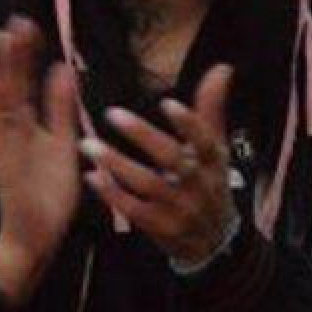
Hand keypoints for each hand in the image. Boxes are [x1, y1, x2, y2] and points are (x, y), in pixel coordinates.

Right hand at [0, 16, 81, 306]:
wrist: (36, 234)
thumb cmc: (49, 192)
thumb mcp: (62, 142)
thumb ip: (60, 108)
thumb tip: (63, 69)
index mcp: (27, 124)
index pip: (24, 81)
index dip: (26, 54)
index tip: (29, 25)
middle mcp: (12, 130)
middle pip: (10, 84)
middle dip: (12, 54)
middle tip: (16, 21)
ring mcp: (4, 144)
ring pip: (0, 101)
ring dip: (1, 71)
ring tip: (2, 41)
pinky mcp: (1, 161)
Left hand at [81, 65, 237, 266]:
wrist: (214, 243)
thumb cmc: (209, 184)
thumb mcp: (216, 149)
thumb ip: (212, 109)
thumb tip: (221, 69)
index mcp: (213, 161)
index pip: (205, 140)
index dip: (188, 123)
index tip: (166, 103)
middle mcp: (198, 184)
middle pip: (172, 159)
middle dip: (143, 136)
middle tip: (112, 114)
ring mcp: (179, 208)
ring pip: (147, 185)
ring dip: (117, 164)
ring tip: (89, 145)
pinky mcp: (160, 227)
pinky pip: (133, 210)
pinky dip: (112, 194)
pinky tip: (91, 177)